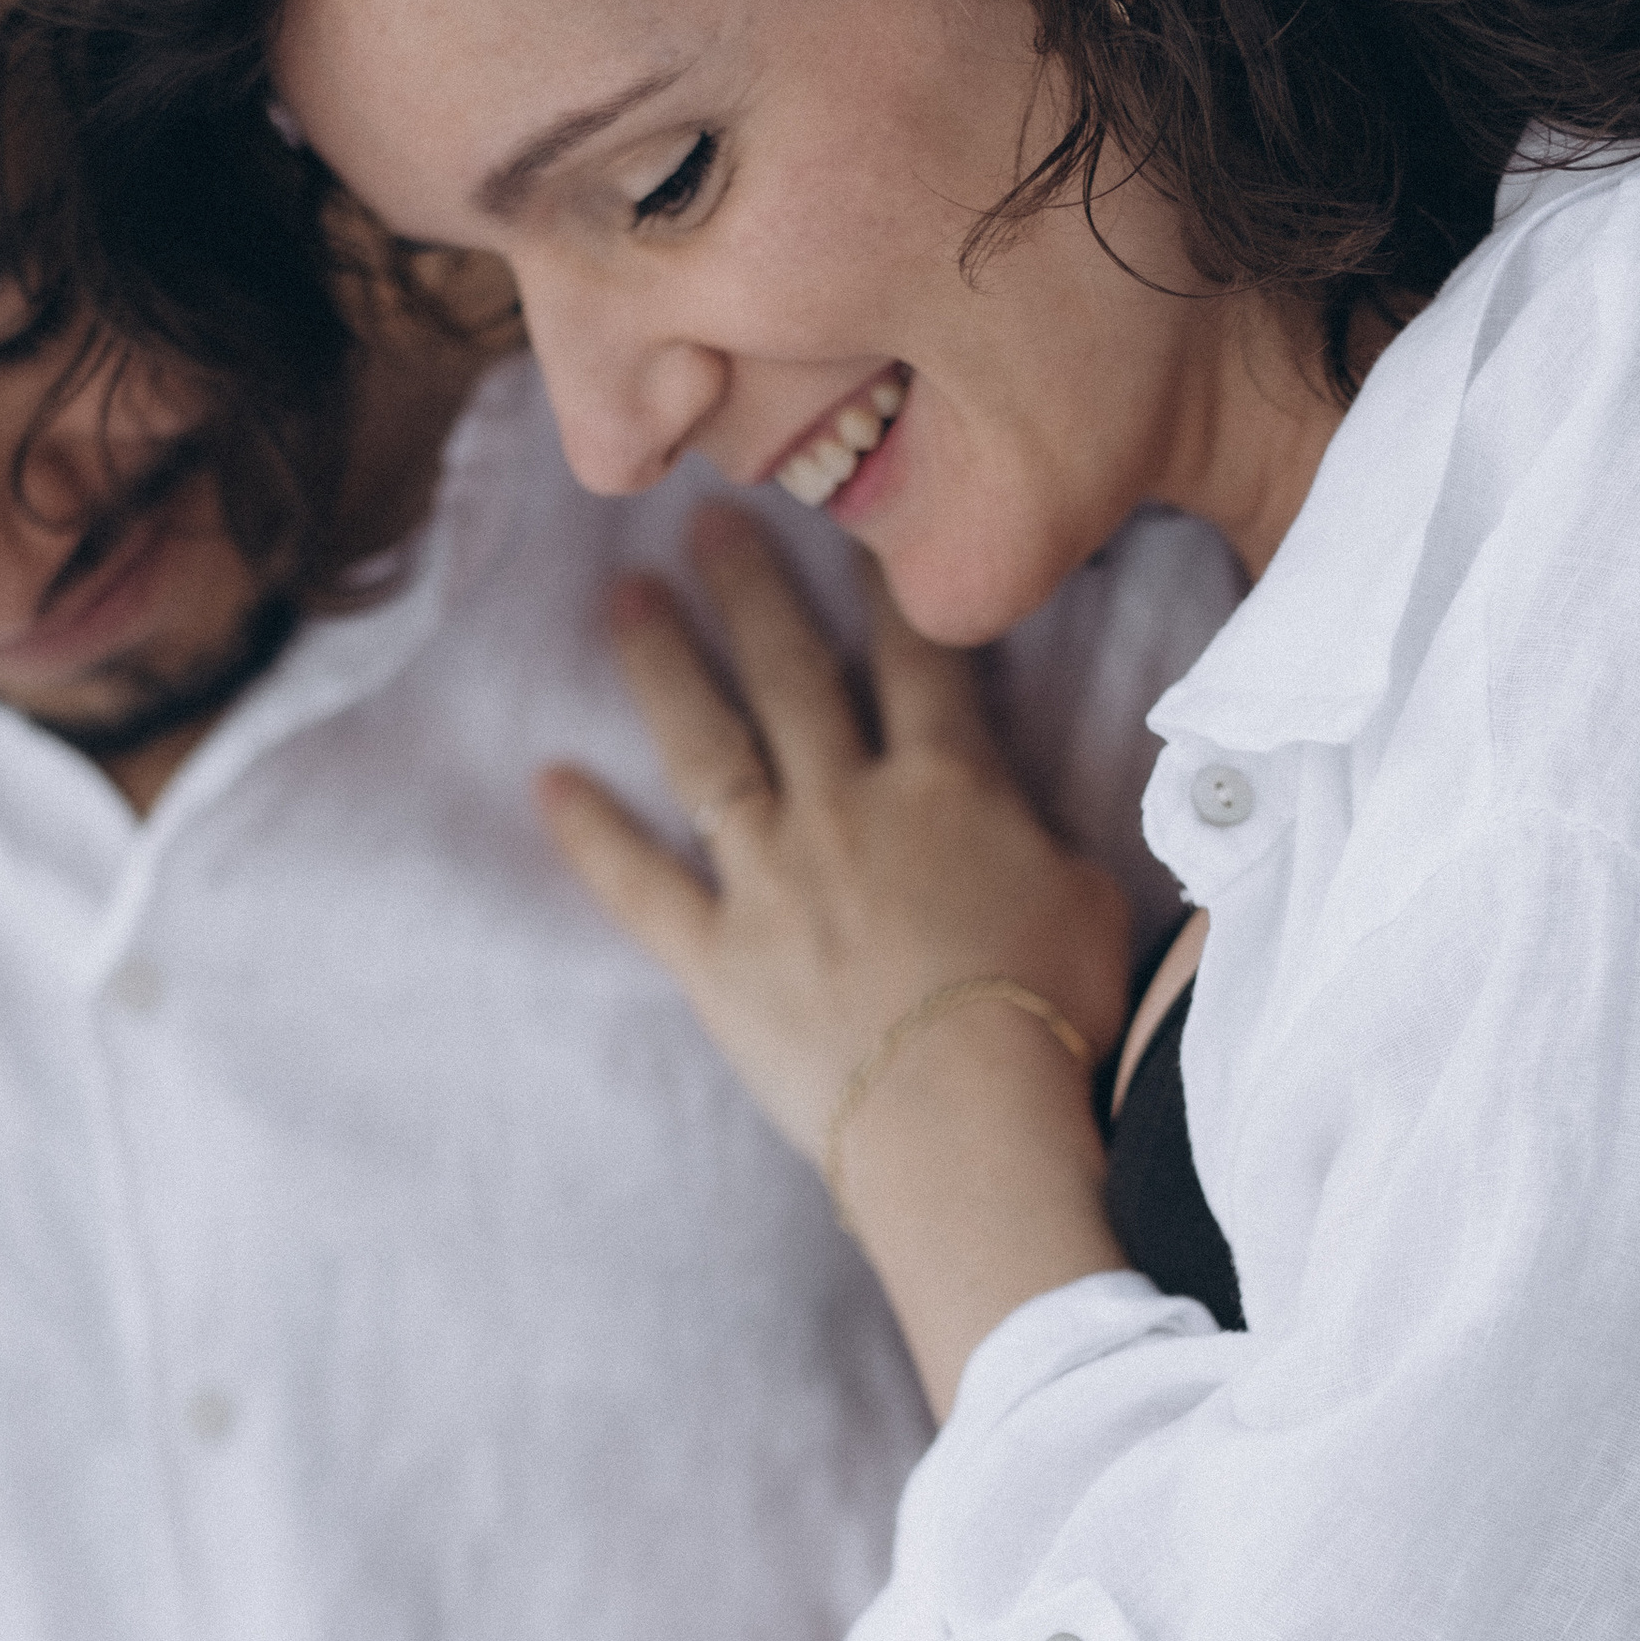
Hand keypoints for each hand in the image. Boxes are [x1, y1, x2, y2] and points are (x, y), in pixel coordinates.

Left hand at [538, 503, 1130, 1166]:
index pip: (918, 658)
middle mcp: (847, 807)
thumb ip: (1050, 840)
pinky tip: (548, 779)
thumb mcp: (1091, 902)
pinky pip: (640, 884)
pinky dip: (591, 833)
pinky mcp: (718, 958)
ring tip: (628, 597)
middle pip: (792, 673)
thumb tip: (1040, 823)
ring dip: (664, 664)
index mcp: (949, 787)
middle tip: (710, 520)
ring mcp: (772, 877)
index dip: (889, 588)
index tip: (856, 525)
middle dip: (752, 588)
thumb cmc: (1053, 1018)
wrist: (968, 1120)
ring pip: (707, 746)